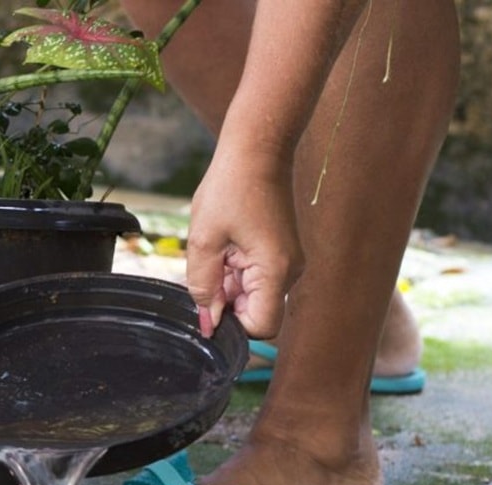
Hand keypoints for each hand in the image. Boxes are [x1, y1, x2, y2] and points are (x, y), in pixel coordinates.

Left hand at [184, 146, 301, 338]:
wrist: (257, 150)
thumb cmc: (230, 188)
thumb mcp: (204, 240)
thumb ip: (203, 285)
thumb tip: (207, 323)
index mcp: (275, 271)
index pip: (261, 327)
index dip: (231, 325)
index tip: (206, 306)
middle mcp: (289, 272)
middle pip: (254, 313)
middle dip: (225, 302)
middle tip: (207, 267)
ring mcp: (286, 263)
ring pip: (251, 296)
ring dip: (226, 284)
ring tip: (215, 249)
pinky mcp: (279, 254)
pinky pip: (254, 278)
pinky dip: (233, 272)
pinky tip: (222, 246)